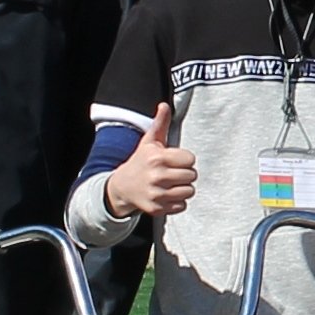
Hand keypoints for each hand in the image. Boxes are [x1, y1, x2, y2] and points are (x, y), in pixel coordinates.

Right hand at [106, 103, 196, 220]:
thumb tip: (165, 105)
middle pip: (192, 176)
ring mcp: (156, 194)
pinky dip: (177, 202)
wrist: (122, 187)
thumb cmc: (140, 161)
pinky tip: (166, 195)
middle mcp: (157, 176)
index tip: (174, 160)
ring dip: (183, 188)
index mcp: (158, 158)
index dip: (184, 159)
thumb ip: (160, 124)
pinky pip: (182, 206)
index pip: (190, 159)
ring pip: (189, 192)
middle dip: (185, 174)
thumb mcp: (149, 142)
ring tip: (171, 184)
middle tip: (172, 173)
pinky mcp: (156, 209)